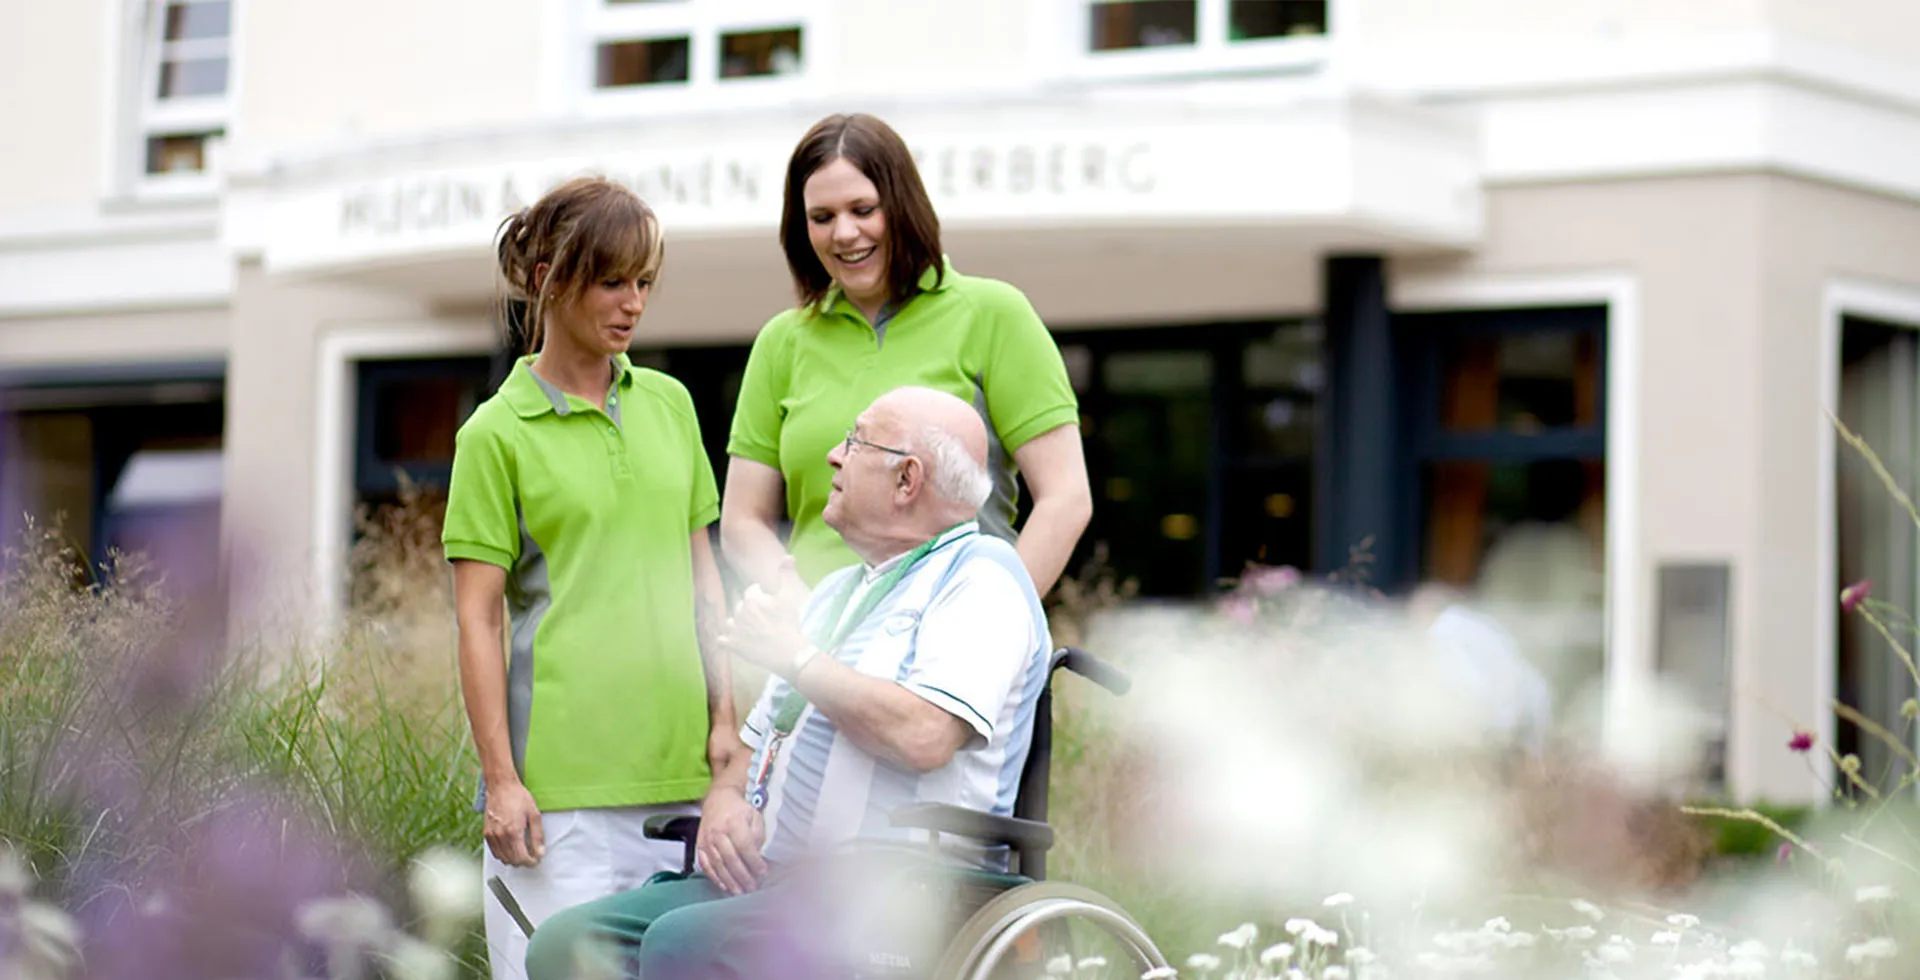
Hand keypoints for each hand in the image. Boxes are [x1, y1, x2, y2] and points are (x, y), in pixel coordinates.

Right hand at [483, 779, 544, 867]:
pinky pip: (494, 852)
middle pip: (512, 860)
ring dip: (513, 860)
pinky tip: (510, 850)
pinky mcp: (486, 833)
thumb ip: (537, 836)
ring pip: (502, 858)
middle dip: (523, 862)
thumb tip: (540, 852)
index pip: (522, 858)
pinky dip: (503, 855)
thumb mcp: (534, 815)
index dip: (531, 862)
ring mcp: (491, 835)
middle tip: (531, 857)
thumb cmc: (518, 797)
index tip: (536, 860)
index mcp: (513, 832)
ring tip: (522, 853)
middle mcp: (500, 836)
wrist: (501, 786)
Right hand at [696, 786, 766, 894]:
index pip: (745, 846)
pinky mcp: (699, 846)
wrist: (718, 798)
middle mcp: (718, 832)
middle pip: (731, 859)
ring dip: (730, 881)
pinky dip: (715, 877)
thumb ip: (757, 836)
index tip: (763, 872)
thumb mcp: (754, 816)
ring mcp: (706, 840)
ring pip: (718, 865)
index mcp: (733, 822)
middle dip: (743, 876)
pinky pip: (706, 865)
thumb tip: (758, 857)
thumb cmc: (739, 808)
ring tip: (739, 892)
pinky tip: (724, 886)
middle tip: (752, 888)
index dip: (754, 862)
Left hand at [719, 559, 809, 675]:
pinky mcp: (733, 645)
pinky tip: (734, 642)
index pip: (752, 592)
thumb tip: (788, 556)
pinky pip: (722, 640)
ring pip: (732, 622)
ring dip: (738, 624)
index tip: (771, 605)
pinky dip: (727, 640)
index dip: (762, 597)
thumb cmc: (790, 623)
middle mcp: (739, 612)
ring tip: (752, 631)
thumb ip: (786, 574)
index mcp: (751, 599)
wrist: (790, 653)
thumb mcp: (790, 595)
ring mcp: (735, 630)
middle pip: (741, 607)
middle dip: (751, 611)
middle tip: (764, 620)